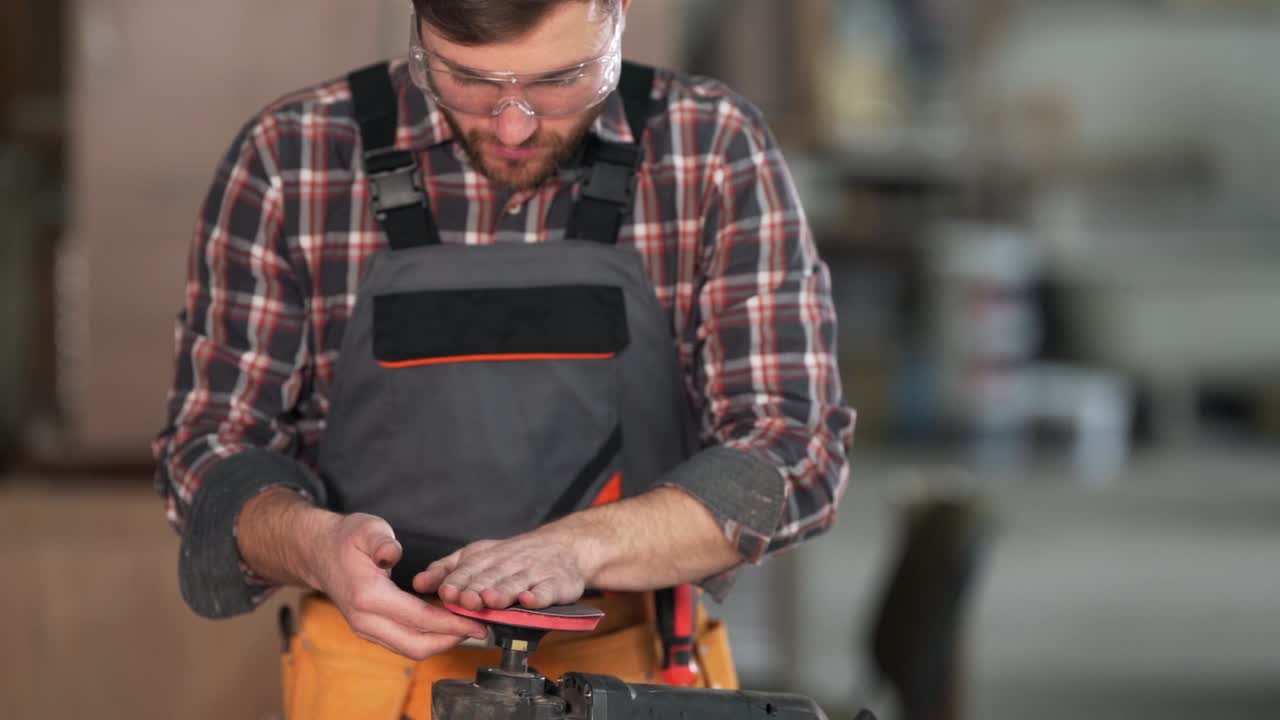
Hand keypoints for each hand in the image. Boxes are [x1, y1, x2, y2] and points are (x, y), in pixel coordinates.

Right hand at [304, 512, 489, 658]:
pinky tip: (447, 624)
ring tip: (468, 627)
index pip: (418, 619)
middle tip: (479, 628)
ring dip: (441, 642)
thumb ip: (382, 541)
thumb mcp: (367, 528)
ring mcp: (366, 629)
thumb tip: (391, 554)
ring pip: (410, 649)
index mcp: (368, 597)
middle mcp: (365, 620)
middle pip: (416, 646)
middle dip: (451, 640)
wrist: (319, 553)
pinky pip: (403, 642)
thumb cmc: (346, 539)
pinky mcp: (370, 630)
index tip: (476, 621)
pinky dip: (428, 638)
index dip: (451, 623)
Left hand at [411, 528, 595, 610]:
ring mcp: (535, 572)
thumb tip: (418, 582)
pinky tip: (529, 601)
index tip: (447, 592)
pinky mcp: (557, 583)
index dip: (459, 581)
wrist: (565, 546)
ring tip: (492, 600)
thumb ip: (449, 570)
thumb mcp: (480, 556)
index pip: (471, 569)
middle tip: (466, 600)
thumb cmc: (516, 555)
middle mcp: (511, 563)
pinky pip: (548, 590)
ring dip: (504, 591)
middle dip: (478, 588)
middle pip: (493, 577)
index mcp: (490, 557)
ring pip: (517, 583)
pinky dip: (539, 595)